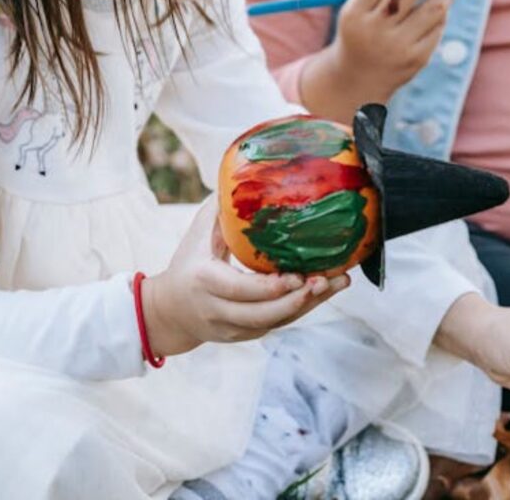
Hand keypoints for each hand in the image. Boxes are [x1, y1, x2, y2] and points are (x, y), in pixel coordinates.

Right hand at [140, 197, 349, 356]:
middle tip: (329, 279)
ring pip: (275, 322)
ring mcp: (232, 329)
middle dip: (298, 299)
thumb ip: (220, 208)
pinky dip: (302, 308)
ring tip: (338, 283)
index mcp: (205, 282)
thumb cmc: (188, 262)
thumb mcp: (197, 233)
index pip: (241, 290)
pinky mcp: (245, 336)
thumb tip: (243, 172)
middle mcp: (218, 310)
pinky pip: (277, 325)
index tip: (298, 275)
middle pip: (263, 314)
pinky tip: (325, 291)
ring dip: (310, 305)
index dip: (271, 287)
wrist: (171, 311)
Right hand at [336, 0, 453, 84]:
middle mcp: (373, 31)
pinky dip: (442, 16)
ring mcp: (395, 48)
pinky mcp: (415, 60)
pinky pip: (437, 30)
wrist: (359, 78)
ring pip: (430, 11)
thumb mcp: (360, 2)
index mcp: (354, 13)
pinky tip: (441, 10)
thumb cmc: (362, 29)